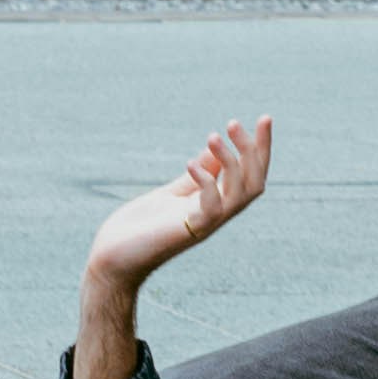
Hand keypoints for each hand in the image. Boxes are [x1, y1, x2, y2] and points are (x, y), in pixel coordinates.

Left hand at [83, 119, 272, 296]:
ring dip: (231, 161)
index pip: (250, 174)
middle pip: (254, 183)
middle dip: (253, 150)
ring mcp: (205, 224)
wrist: (113, 260)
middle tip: (233, 123)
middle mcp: (217, 214)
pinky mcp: (188, 231)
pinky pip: (212, 208)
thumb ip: (196, 176)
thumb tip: (214, 149)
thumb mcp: (171, 194)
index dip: (261, 148)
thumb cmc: (140, 229)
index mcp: (215, 203)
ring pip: (240, 194)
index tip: (264, 118)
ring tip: (213, 136)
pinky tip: (191, 165)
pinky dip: (207, 183)